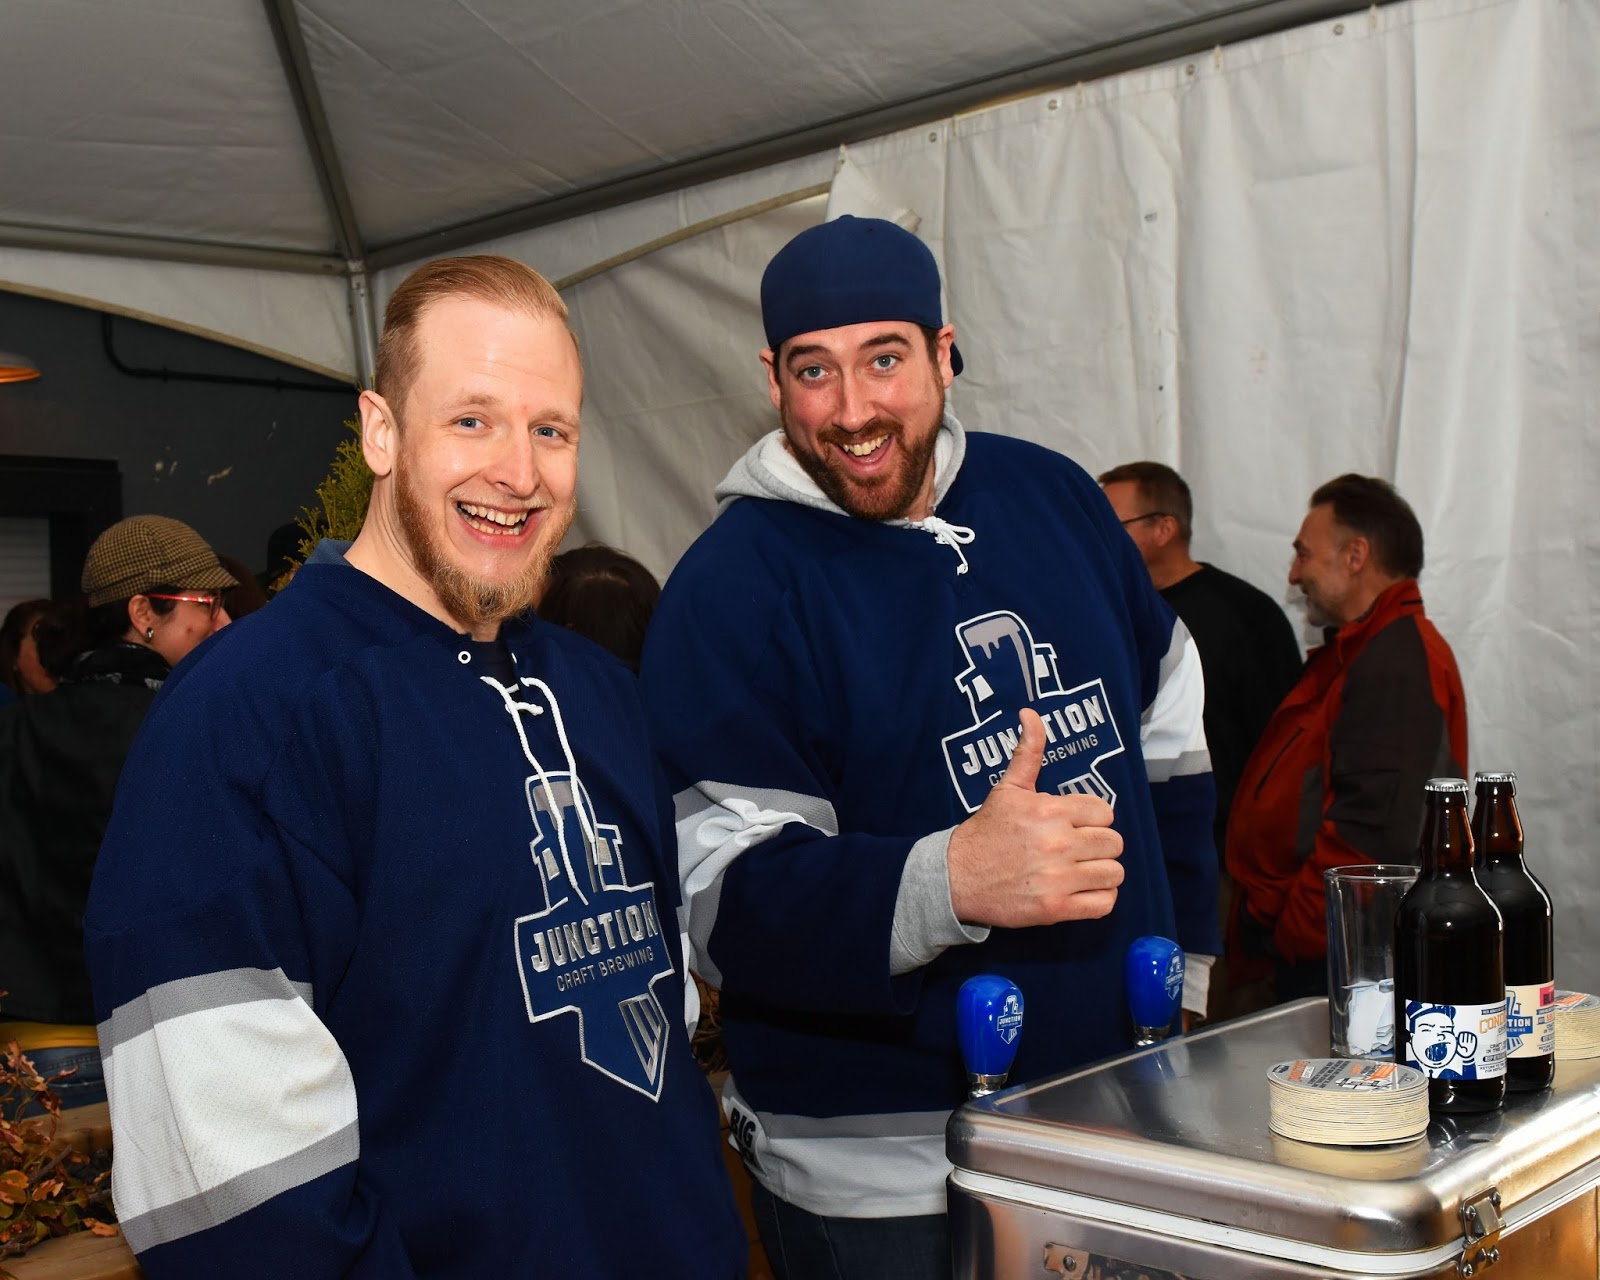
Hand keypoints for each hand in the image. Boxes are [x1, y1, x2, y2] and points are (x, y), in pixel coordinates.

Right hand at [947, 709, 1123, 927]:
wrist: (957, 876)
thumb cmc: (987, 832)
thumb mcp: (1008, 788)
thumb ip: (1028, 751)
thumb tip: (1031, 712)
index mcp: (1049, 811)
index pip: (1104, 812)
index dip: (1093, 819)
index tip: (1076, 825)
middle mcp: (1057, 843)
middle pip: (1113, 843)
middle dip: (1099, 845)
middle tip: (1079, 849)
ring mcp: (1058, 878)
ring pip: (1114, 873)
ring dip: (1102, 872)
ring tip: (1082, 870)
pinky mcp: (1056, 908)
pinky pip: (1104, 903)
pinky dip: (1100, 898)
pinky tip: (1082, 890)